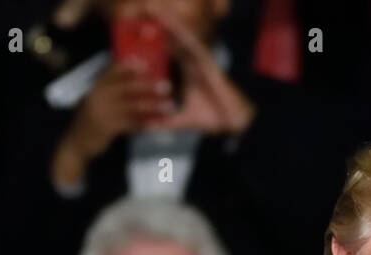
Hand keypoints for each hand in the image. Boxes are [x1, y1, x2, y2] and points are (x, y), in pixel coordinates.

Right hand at [52, 60, 168, 185]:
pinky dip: (145, 124)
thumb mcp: (95, 102)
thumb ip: (109, 93)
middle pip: (126, 87)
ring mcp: (102, 112)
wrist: (76, 143)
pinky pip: (131, 124)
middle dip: (148, 85)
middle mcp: (98, 96)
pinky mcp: (108, 128)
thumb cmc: (90, 122)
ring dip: (153, 106)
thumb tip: (133, 83)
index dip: (129, 67)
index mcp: (96, 88)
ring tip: (168, 107)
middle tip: (166, 86)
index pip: (112, 72)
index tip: (145, 64)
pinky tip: (157, 124)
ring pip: (132, 106)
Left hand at [142, 2, 253, 134]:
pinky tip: (170, 21)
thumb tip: (147, 127)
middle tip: (146, 12)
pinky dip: (182, 32)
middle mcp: (194, 64)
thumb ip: (166, 121)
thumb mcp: (184, 120)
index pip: (170, 55)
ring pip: (183, 38)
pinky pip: (193, 44)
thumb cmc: (214, 120)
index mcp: (188, 75)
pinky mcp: (208, 63)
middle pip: (175, 41)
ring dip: (170, 23)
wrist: (232, 123)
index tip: (138, 34)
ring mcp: (201, 61)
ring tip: (155, 10)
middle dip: (162, 27)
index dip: (157, 43)